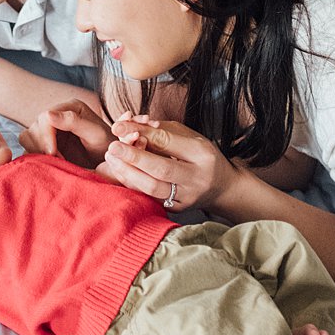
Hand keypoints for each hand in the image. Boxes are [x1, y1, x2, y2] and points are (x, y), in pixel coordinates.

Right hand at [18, 99, 113, 168]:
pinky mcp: (45, 142)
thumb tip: (47, 113)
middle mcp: (57, 115)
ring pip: (28, 136)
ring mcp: (49, 128)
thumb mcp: (95, 134)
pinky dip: (35, 155)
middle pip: (35, 126)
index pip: (45, 117)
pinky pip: (29, 147)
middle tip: (56, 160)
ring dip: (37, 150)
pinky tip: (49, 163)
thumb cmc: (107, 147)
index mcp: (70, 108)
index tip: (52, 153)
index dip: (45, 135)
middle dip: (42, 145)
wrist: (112, 163)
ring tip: (55, 161)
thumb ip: (73, 122)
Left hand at [103, 116, 241, 211]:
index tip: (118, 126)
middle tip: (112, 147)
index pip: (167, 141)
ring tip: (111, 159)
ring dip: (127, 173)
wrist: (222, 187)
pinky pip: (150, 197)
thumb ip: (159, 130)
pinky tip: (120, 171)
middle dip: (133, 157)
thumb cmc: (200, 156)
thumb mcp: (187, 136)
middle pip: (161, 168)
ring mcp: (187, 196)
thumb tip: (127, 125)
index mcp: (201, 153)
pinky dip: (132, 184)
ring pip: (153, 188)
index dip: (140, 132)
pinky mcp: (177, 208)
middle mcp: (196, 178)